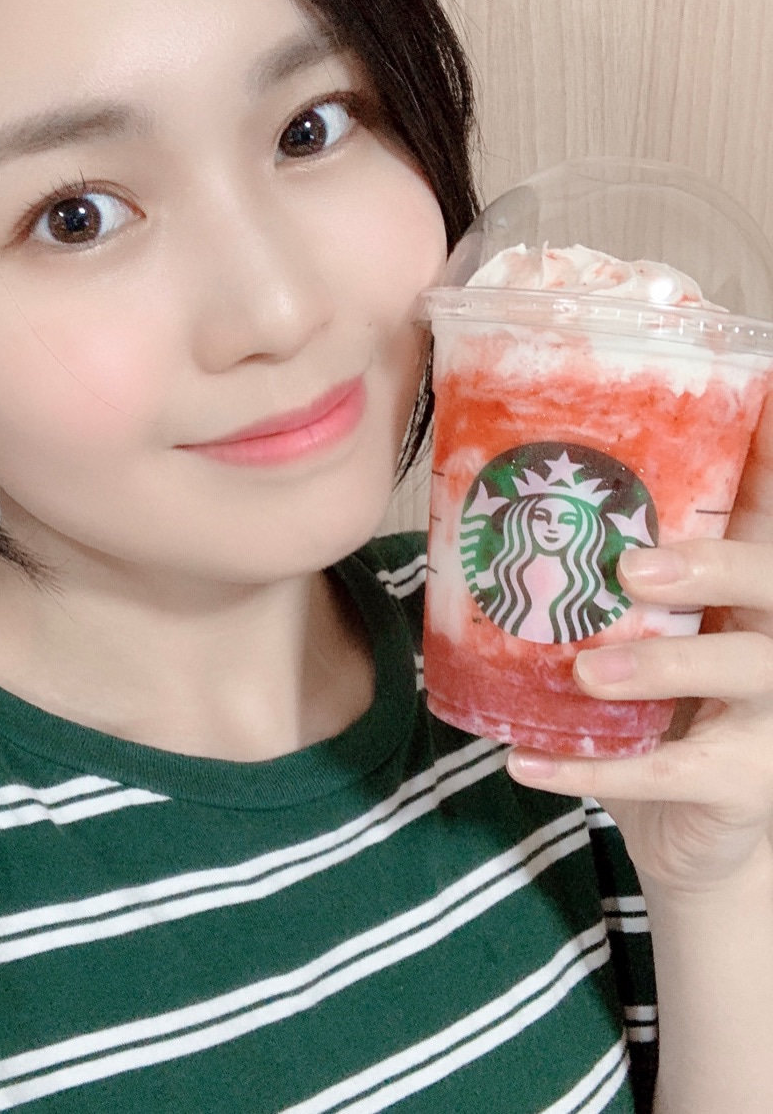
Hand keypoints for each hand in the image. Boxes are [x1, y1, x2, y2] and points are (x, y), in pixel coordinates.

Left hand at [507, 390, 772, 895]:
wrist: (695, 826)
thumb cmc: (662, 706)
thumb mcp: (643, 632)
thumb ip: (604, 577)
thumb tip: (493, 506)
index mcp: (750, 588)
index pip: (763, 511)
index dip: (762, 464)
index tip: (756, 411)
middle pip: (770, 581)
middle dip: (711, 567)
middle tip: (631, 567)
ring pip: (740, 673)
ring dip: (658, 666)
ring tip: (584, 673)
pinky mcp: (749, 782)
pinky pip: (673, 773)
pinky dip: (594, 769)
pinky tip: (524, 764)